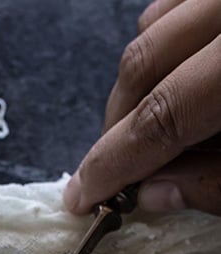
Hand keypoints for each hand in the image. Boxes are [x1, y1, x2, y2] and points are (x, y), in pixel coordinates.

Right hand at [64, 0, 220, 215]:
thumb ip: (219, 183)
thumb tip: (157, 194)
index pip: (158, 115)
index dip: (113, 164)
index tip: (85, 196)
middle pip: (144, 65)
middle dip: (119, 126)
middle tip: (116, 173)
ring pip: (153, 26)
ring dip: (139, 81)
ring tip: (150, 126)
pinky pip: (179, 1)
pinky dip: (167, 43)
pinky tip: (180, 78)